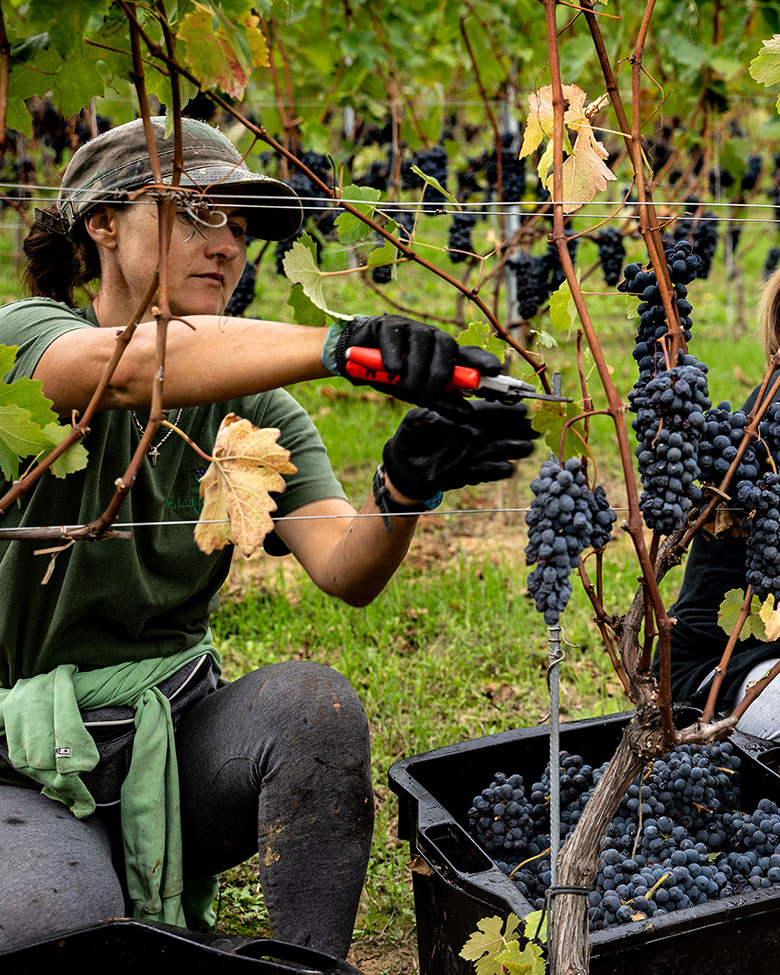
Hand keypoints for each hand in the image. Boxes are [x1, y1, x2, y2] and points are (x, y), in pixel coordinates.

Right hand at [322, 314, 499, 417]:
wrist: (355, 361)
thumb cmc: (392, 376)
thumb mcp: (417, 394)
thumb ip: (441, 402)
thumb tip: (468, 414)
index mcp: (444, 356)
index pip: (470, 356)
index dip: (483, 362)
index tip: (495, 371)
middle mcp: (433, 339)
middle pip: (448, 348)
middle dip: (439, 374)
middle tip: (427, 391)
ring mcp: (412, 329)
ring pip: (424, 342)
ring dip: (415, 369)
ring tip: (405, 384)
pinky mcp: (389, 324)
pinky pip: (397, 338)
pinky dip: (395, 356)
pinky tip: (391, 369)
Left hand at [382, 400, 537, 499]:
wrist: (407, 468)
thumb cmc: (410, 439)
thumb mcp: (412, 423)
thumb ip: (422, 418)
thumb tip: (435, 418)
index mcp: (462, 417)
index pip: (487, 410)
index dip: (504, 409)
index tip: (520, 409)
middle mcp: (473, 434)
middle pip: (500, 429)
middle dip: (519, 428)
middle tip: (534, 428)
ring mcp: (474, 453)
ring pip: (499, 449)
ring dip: (514, 448)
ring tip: (528, 448)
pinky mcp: (471, 472)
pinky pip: (487, 471)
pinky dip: (497, 471)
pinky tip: (508, 469)